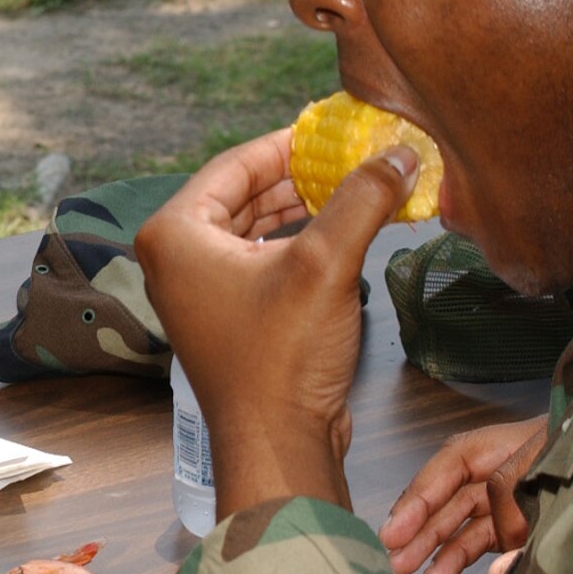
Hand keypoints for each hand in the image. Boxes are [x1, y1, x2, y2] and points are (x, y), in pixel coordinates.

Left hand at [133, 127, 416, 514]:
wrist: (278, 445)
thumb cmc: (283, 358)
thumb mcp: (327, 263)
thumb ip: (362, 198)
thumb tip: (398, 152)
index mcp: (175, 234)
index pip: (233, 164)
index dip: (287, 142)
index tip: (330, 127)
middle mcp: (175, 258)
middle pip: (242, 193)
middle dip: (298, 175)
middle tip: (350, 155)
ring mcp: (198, 290)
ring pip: (253, 226)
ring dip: (302, 208)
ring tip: (354, 187)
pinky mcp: (227, 315)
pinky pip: (260, 259)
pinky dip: (297, 241)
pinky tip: (338, 232)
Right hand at [379, 415, 542, 573]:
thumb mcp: (563, 492)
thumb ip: (529, 538)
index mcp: (508, 445)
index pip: (452, 465)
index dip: (421, 497)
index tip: (395, 528)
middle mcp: (499, 470)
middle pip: (448, 495)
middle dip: (416, 526)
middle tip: (390, 553)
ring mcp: (507, 500)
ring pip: (458, 521)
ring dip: (431, 545)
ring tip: (404, 569)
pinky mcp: (515, 526)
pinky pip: (480, 540)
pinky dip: (458, 556)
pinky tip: (437, 573)